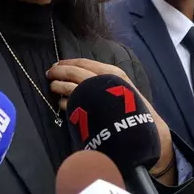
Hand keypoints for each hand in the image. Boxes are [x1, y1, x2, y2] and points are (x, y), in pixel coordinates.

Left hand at [47, 59, 173, 181]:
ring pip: (69, 87)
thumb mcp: (122, 87)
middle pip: (73, 72)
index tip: (58, 64)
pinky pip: (70, 105)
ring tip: (53, 87)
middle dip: (59, 72)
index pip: (84, 62)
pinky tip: (61, 104)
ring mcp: (94, 96)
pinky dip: (63, 103)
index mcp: (111, 72)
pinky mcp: (89, 112)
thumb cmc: (134, 108)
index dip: (68, 62)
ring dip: (58, 86)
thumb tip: (82, 75)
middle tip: (49, 73)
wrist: (144, 131)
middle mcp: (102, 81)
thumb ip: (104, 80)